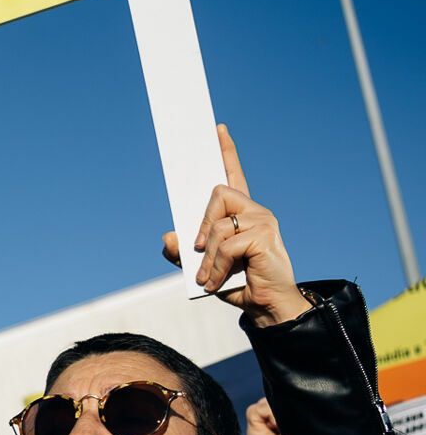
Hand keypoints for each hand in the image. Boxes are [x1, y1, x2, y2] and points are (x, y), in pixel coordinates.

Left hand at [160, 125, 307, 324]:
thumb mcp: (201, 267)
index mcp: (241, 213)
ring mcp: (263, 221)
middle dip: (200, 225)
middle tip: (197, 251)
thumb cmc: (237, 283)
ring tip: (207, 278)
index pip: (232, 174)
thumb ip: (182, 253)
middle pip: (216, 194)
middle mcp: (255, 210)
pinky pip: (225, 243)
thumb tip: (168, 235)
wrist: (266, 305)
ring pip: (216, 225)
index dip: (225, 151)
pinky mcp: (264, 235)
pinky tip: (216, 281)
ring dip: (206, 257)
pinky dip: (215, 265)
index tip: (216, 129)